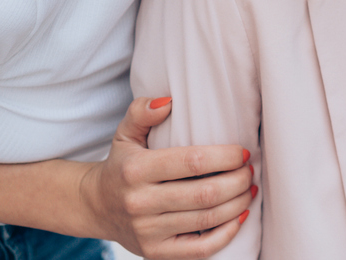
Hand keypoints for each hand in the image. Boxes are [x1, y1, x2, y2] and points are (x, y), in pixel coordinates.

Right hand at [79, 98, 254, 259]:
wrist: (95, 206)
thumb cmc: (121, 164)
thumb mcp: (125, 133)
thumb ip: (142, 111)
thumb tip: (168, 101)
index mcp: (136, 169)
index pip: (193, 162)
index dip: (225, 157)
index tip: (243, 153)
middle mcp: (140, 203)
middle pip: (205, 193)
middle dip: (238, 181)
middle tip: (250, 171)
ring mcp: (148, 231)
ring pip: (207, 219)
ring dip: (238, 203)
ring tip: (249, 189)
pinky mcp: (155, 252)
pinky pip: (200, 248)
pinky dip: (227, 233)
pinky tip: (240, 216)